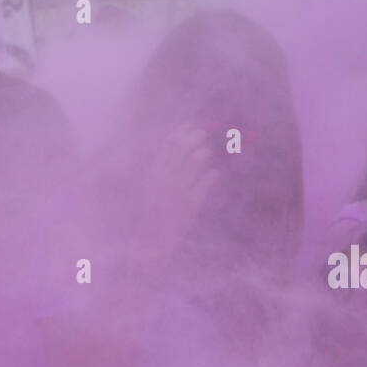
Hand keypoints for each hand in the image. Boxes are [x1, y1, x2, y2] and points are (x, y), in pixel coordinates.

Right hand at [133, 124, 220, 261]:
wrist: (152, 240)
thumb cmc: (153, 212)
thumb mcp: (152, 187)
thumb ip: (162, 168)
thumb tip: (176, 146)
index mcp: (155, 172)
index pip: (169, 142)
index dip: (183, 130)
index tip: (192, 126)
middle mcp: (166, 178)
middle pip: (184, 146)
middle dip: (197, 136)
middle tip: (206, 135)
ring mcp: (179, 189)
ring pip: (198, 159)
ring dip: (206, 152)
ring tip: (209, 154)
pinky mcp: (191, 203)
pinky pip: (208, 181)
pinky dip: (214, 175)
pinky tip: (215, 174)